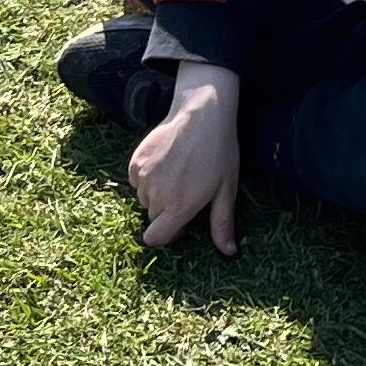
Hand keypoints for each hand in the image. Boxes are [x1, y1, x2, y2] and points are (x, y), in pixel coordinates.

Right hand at [128, 70, 241, 251]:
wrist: (202, 113)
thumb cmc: (220, 152)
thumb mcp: (226, 189)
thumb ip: (222, 223)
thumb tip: (229, 253)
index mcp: (179, 207)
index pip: (155, 239)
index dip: (167, 235)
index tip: (180, 222)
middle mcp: (157, 196)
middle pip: (153, 217)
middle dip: (166, 211)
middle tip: (185, 190)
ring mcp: (143, 177)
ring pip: (144, 198)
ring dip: (155, 193)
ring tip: (177, 172)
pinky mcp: (135, 161)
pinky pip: (136, 180)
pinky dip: (146, 177)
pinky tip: (164, 162)